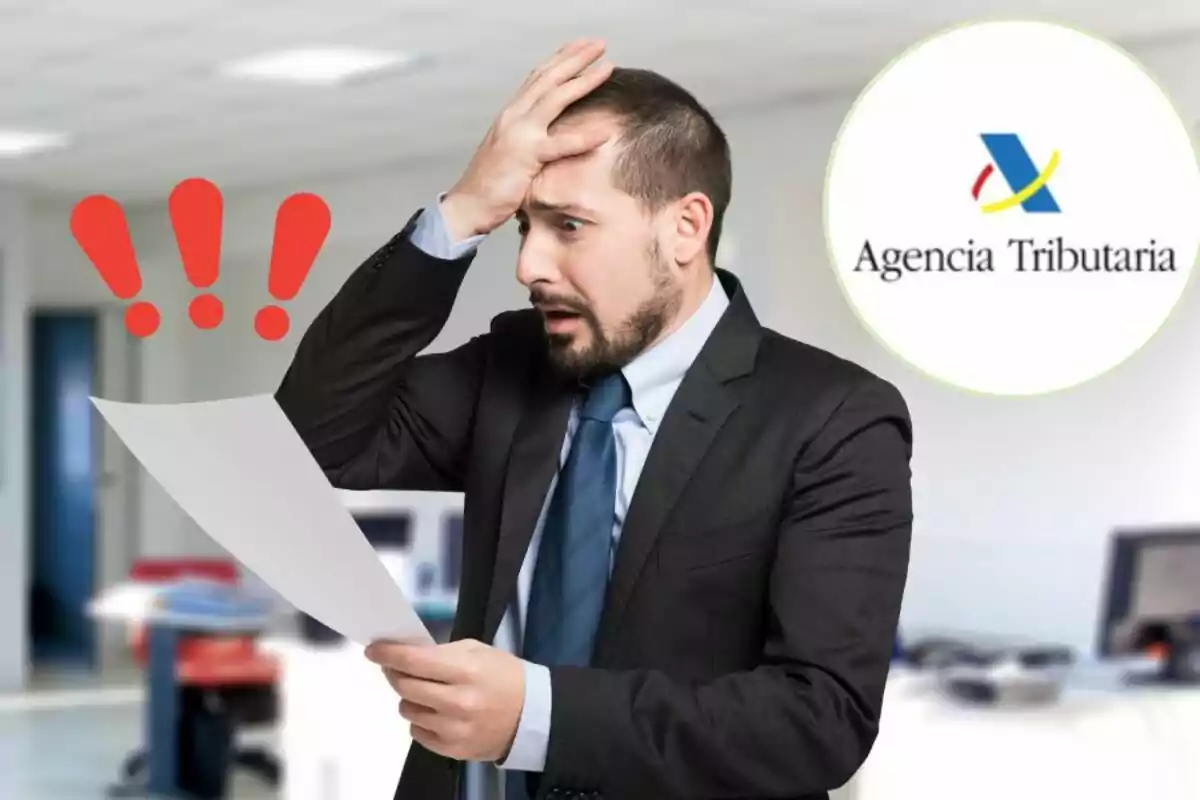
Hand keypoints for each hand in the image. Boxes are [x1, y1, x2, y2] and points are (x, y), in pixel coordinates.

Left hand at [365, 638, 525, 761]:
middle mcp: (458, 701)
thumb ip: (440, 653)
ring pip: (407, 710)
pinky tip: (436, 711)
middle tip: (397, 668)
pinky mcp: (453, 749)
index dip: (388, 654)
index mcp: (466, 670)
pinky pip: (417, 732)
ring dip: (410, 698)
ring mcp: (455, 729)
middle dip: (395, 674)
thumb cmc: (503, 675)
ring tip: (427, 692)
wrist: (532, 715)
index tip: (373, 650)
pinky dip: (421, 719)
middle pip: (405, 687)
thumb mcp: (477, 651)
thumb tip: (404, 655)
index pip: (414, 661)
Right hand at [441, 38, 614, 239]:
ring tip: (606, 68)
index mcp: (512, 113)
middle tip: (600, 43)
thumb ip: (530, 134)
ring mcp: (519, 134)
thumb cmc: (493, 181)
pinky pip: (559, 144)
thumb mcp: (512, 148)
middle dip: (576, 58)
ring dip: (582, 81)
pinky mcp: (525, 157)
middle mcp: (514, 115)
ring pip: (554, 99)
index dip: (561, 58)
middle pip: (548, 78)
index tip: (582, 45)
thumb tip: (551, 129)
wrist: (469, 204)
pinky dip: (583, 138)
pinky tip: (604, 132)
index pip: (538, 77)